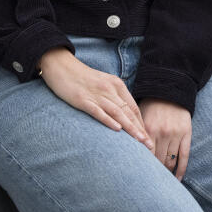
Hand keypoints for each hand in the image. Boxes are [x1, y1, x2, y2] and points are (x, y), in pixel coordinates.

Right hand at [38, 48, 154, 151]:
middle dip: (140, 130)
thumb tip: (123, 116)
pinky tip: (117, 129)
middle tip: (150, 145)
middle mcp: (109, 89)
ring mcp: (96, 94)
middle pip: (128, 112)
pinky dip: (108, 120)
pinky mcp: (83, 99)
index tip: (148, 138)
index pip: (133, 108)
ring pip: (118, 113)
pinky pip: (98, 111)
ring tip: (139, 141)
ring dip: (130, 128)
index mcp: (116, 85)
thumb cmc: (82, 78)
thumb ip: (113, 96)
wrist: (61, 66)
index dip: (142, 124)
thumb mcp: (103, 84)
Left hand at [138, 98, 191, 180]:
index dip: (143, 167)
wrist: (170, 90)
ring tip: (163, 181)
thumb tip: (129, 153)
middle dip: (154, 172)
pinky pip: (184, 156)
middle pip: (158, 160)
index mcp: (149, 129)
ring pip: (171, 160)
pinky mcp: (186, 134)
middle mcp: (162, 133)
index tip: (140, 177)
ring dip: (166, 172)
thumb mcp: (141, 116)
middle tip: (151, 181)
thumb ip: (137, 133)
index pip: (145, 155)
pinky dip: (181, 170)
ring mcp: (175, 135)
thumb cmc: (151, 104)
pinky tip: (177, 179)